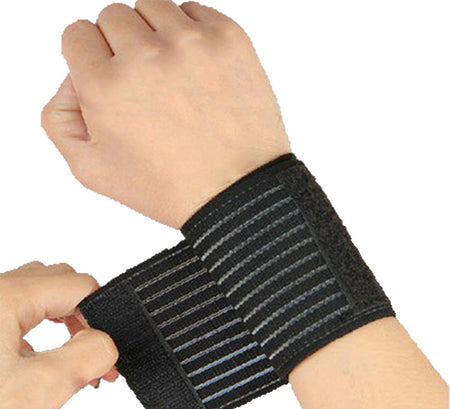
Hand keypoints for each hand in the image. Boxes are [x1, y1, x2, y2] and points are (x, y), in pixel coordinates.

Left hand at [0, 262, 118, 408]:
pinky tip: (34, 361)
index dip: (101, 316)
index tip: (107, 352)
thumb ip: (89, 357)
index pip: (79, 285)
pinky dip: (37, 328)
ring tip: (68, 356)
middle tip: (92, 352)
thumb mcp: (38, 393)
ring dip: (61, 319)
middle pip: (56, 281)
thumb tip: (108, 342)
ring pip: (36, 294)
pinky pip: (14, 311)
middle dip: (82, 314)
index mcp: (3, 298)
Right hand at [41, 0, 290, 228]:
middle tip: (144, 84)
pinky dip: (190, 34)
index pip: (77, 35)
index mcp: (105, 87)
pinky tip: (196, 71)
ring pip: (152, 8)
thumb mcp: (94, 171)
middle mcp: (145, 56)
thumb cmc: (171, 187)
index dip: (90, 58)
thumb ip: (59, 119)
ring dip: (154, 36)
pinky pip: (194, 12)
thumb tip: (71, 78)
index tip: (110, 77)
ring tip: (170, 76)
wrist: (238, 191)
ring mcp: (191, 43)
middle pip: (113, 17)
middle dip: (120, 47)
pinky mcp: (229, 39)